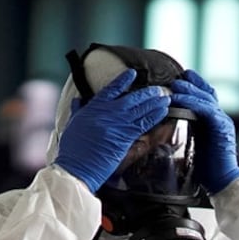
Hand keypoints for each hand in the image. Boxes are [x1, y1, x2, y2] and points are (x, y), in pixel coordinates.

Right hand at [54, 69, 170, 192]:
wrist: (78, 166)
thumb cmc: (72, 148)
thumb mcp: (72, 124)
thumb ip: (78, 110)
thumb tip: (78, 99)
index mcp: (94, 107)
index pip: (112, 88)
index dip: (123, 80)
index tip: (132, 73)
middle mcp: (109, 112)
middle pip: (132, 98)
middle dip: (147, 93)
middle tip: (159, 89)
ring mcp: (119, 124)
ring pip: (141, 109)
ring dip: (156, 102)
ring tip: (166, 98)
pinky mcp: (126, 137)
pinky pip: (144, 124)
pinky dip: (155, 116)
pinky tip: (163, 112)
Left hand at [169, 69, 238, 192]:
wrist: (222, 182)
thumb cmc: (206, 168)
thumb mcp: (193, 146)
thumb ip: (186, 134)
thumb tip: (166, 130)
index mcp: (213, 122)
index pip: (205, 98)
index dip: (195, 86)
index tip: (181, 78)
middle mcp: (219, 118)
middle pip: (207, 93)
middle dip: (192, 83)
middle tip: (177, 77)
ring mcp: (222, 122)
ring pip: (206, 99)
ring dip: (189, 91)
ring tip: (175, 85)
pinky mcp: (221, 128)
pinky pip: (207, 110)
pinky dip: (193, 103)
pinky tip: (180, 100)